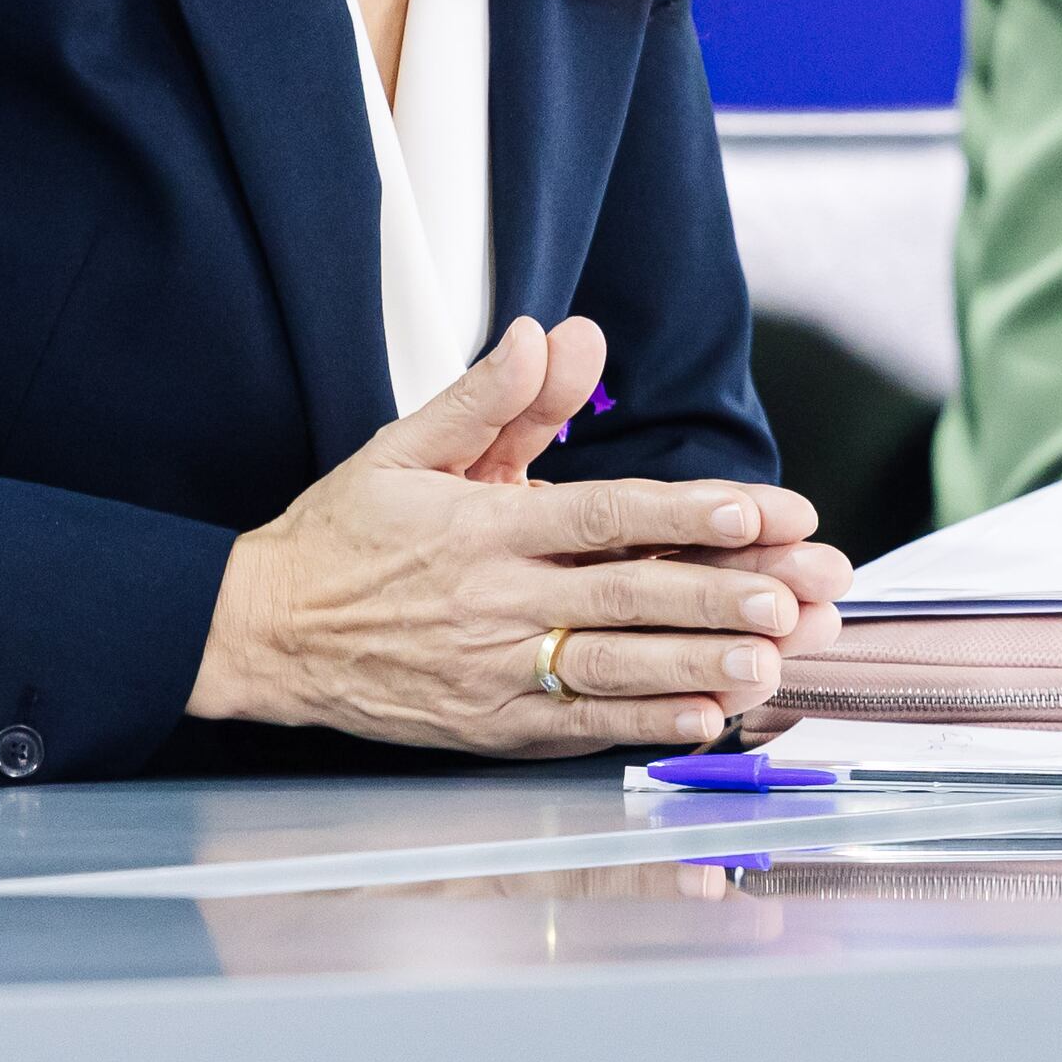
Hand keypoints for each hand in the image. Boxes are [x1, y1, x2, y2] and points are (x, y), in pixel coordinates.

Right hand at [187, 316, 854, 755]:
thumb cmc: (341, 535)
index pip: (604, 516)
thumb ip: (490, 397)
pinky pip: (577, 726)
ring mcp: (493, 670)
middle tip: (799, 594)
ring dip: (697, 664)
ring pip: (613, 668)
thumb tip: (554, 335)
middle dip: (720, 594)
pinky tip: (704, 717)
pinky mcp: (488, 725)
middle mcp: (496, 601)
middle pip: (627, 597)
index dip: (684, 514)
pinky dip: (642, 724)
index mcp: (484, 526)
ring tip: (772, 659)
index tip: (758, 509)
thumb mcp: (405, 447)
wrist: (262, 632)